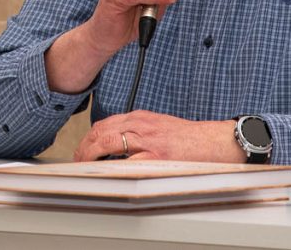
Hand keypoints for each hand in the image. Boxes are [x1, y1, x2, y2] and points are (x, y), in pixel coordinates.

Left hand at [73, 110, 243, 162]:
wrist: (213, 141)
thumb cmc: (188, 138)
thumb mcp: (158, 126)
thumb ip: (138, 132)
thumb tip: (115, 145)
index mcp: (140, 117)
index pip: (105, 124)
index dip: (88, 137)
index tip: (82, 149)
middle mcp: (141, 124)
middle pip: (101, 131)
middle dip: (84, 147)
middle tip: (77, 161)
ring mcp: (147, 139)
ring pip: (108, 142)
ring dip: (91, 155)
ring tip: (84, 167)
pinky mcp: (156, 155)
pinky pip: (127, 161)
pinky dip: (112, 167)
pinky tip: (105, 174)